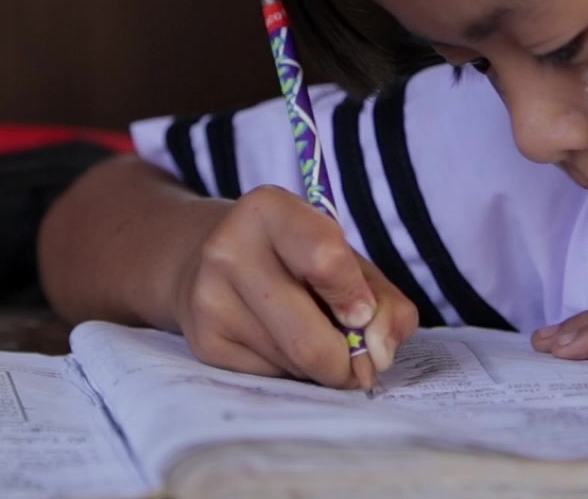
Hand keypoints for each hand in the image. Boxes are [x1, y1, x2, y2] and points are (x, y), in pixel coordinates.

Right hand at [170, 185, 418, 390]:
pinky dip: (293, 371)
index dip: (355, 297)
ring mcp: (210, 301)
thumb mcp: (346, 258)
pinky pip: (271, 377)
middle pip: (309, 340)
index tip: (363, 313)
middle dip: (347, 361)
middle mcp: (229, 251)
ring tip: (312, 334)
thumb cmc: (295, 258)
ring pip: (294, 364)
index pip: (325, 259)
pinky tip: (281, 343)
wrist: (205, 261)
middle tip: (358, 356)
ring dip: (321, 365)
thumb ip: (383, 300)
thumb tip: (380, 354)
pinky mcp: (204, 343)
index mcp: (269, 210)